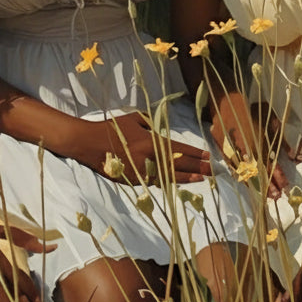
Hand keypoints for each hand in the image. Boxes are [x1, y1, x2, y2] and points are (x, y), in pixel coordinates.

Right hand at [72, 112, 213, 183]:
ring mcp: (141, 171)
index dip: (194, 153)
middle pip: (178, 164)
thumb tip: (163, 130)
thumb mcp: (133, 118)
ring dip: (186, 178)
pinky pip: (155, 182)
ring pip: (169, 176)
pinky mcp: (133, 180)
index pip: (178, 149)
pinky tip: (179, 183)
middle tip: (213, 170)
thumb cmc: (111, 128)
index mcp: (149, 141)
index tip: (208, 156)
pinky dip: (168, 182)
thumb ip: (150, 123)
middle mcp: (148, 158)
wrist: (88, 143)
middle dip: (197, 167)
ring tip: (202, 179)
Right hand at [211, 95, 290, 197]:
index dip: (279, 177)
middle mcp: (249, 153)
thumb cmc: (251, 112)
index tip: (285, 187)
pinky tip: (246, 185)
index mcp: (260, 146)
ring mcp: (236, 154)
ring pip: (247, 174)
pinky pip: (235, 170)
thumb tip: (296, 157)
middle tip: (275, 197)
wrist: (226, 105)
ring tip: (263, 196)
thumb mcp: (272, 121)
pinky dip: (242, 178)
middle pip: (261, 174)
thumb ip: (284, 141)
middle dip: (268, 186)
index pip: (272, 166)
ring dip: (256, 186)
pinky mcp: (225, 153)